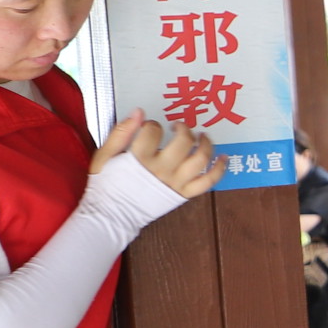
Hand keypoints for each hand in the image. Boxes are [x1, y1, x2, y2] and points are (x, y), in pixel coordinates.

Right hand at [91, 115, 218, 200]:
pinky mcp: (183, 194)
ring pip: (201, 159)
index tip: (150, 127)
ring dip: (206, 144)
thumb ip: (121, 132)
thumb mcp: (104, 156)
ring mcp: (175, 183)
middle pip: (183, 142)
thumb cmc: (107, 185)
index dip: (152, 125)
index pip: (153, 131)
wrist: (111, 215)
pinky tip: (223, 157)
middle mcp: (161, 170)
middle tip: (179, 127)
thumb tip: (139, 112)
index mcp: (139, 159)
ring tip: (203, 136)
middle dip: (183, 129)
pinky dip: (220, 169)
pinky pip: (208, 181)